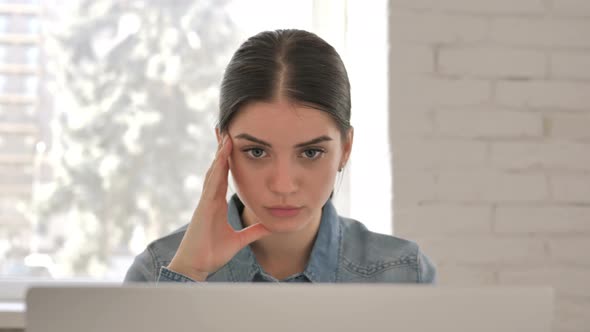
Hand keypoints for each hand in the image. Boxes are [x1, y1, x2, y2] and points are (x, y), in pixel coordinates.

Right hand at [167, 135, 270, 280]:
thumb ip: (253, 231)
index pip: (223, 176)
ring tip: (226, 135)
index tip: (232, 144)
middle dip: (221, 150)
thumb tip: (270, 226)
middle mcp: (210, 198)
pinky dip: (217, 168)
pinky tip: (222, 156)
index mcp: (216, 203)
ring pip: (214, 171)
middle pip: (216, 168)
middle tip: (226, 130)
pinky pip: (212, 183)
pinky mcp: (204, 206)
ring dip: (220, 154)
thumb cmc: (211, 253)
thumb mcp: (239, 240)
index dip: (227, 160)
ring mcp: (206, 201)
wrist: (196, 265)